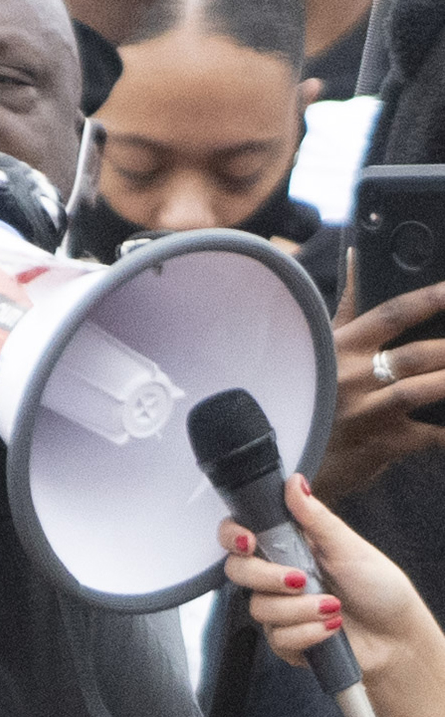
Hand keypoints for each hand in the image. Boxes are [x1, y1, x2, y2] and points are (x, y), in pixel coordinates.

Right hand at [220, 474, 424, 677]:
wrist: (397, 639)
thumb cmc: (379, 588)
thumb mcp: (349, 548)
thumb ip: (316, 517)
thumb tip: (295, 481)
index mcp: (286, 546)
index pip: (237, 535)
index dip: (232, 536)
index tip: (248, 541)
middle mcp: (275, 575)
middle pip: (237, 571)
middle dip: (267, 577)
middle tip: (300, 580)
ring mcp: (278, 608)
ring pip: (258, 607)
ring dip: (298, 610)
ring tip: (332, 607)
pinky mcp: (285, 639)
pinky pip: (275, 637)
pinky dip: (306, 633)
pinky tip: (329, 629)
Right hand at [314, 252, 444, 503]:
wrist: (286, 460)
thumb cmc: (309, 397)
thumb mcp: (320, 349)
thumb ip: (345, 306)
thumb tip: (357, 256)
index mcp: (340, 348)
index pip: (389, 315)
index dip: (427, 300)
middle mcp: (352, 377)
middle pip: (418, 353)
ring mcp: (368, 412)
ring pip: (426, 388)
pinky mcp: (381, 444)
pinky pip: (432, 435)